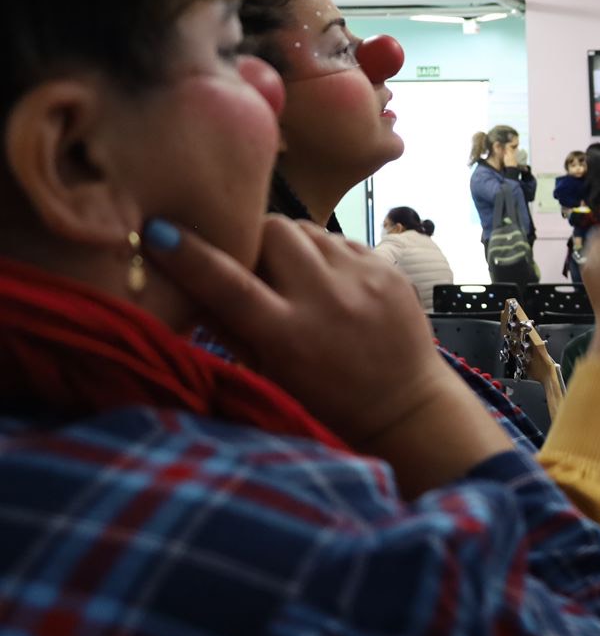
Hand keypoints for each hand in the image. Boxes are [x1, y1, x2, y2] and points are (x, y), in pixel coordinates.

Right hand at [145, 215, 473, 447]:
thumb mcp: (268, 374)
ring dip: (289, 244)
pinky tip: (326, 281)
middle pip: (273, 231)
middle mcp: (327, 299)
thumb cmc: (327, 400)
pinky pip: (341, 241)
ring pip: (307, 230)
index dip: (190, 254)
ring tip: (291, 273)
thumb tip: (186, 285)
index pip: (229, 282)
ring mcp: (364, 279)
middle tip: (251, 258)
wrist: (404, 406)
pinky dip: (324, 254)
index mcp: (289, 334)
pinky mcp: (389, 270)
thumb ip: (230, 328)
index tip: (159, 230)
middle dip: (252, 236)